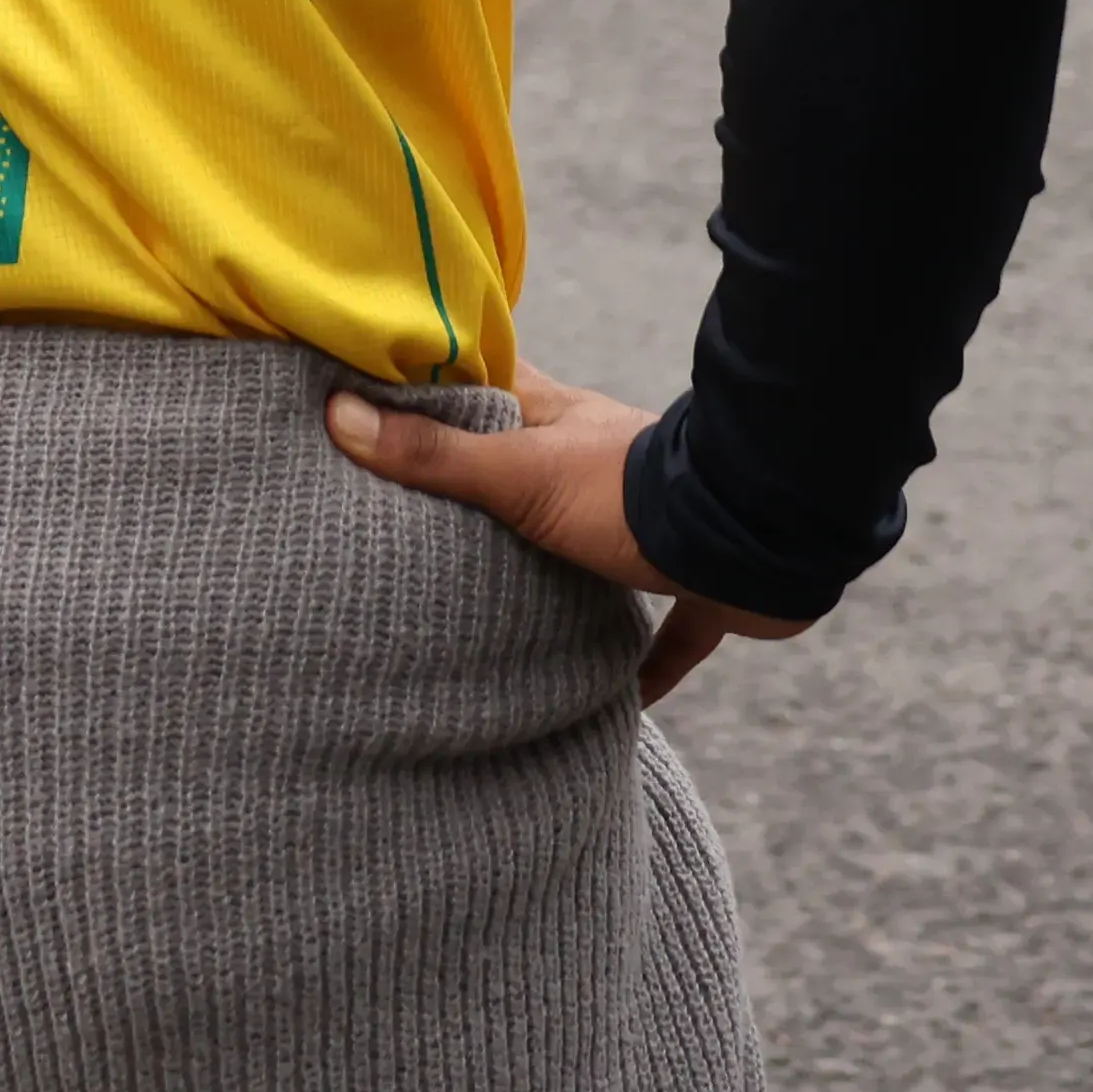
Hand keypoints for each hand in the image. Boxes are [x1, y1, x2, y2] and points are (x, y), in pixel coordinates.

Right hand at [325, 372, 804, 704]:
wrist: (751, 537)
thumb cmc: (632, 495)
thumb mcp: (520, 474)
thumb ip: (436, 456)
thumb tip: (340, 415)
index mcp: (558, 423)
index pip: (487, 390)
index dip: (438, 393)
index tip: (383, 407)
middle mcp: (601, 466)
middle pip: (528, 471)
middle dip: (485, 496)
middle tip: (421, 530)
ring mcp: (651, 524)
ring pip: (590, 547)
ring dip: (558, 575)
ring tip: (504, 613)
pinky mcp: (694, 584)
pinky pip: (667, 630)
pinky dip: (648, 662)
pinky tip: (630, 701)